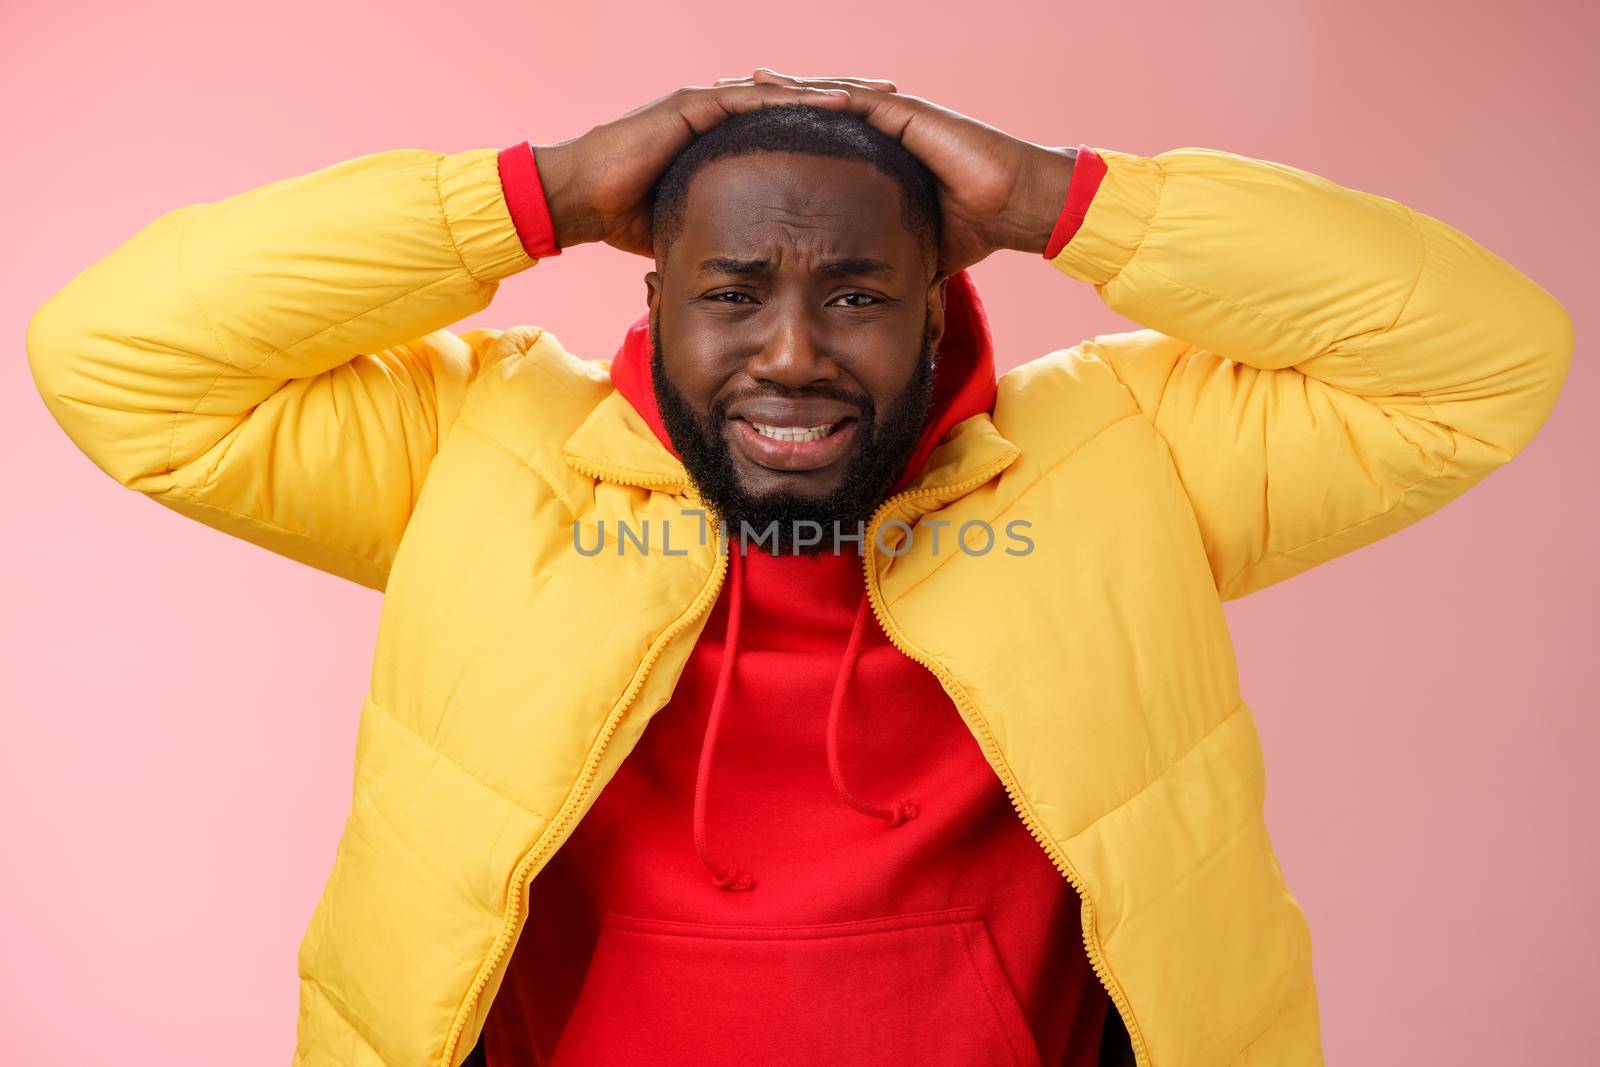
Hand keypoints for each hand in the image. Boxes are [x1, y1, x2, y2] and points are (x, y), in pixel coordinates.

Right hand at [531, 83, 854, 255]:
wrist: (580, 200)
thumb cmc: (628, 217)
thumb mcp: (697, 225)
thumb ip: (730, 232)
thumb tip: (758, 273)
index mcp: (728, 140)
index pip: (792, 127)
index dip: (836, 127)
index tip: (880, 134)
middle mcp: (723, 115)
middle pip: (798, 100)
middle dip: (849, 99)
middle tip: (897, 98)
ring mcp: (708, 104)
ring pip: (784, 91)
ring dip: (833, 91)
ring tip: (879, 93)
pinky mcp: (694, 107)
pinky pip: (754, 99)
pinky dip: (794, 99)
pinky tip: (835, 100)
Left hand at [716, 69, 1076, 274]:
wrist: (1015, 205)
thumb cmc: (974, 227)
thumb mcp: (908, 249)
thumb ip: (878, 263)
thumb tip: (854, 304)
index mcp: (872, 157)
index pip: (811, 144)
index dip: (770, 144)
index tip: (729, 150)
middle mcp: (877, 130)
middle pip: (806, 112)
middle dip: (762, 108)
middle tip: (715, 106)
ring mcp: (891, 115)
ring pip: (821, 95)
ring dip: (778, 92)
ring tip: (734, 88)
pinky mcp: (904, 111)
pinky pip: (849, 97)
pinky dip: (813, 92)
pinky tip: (778, 88)